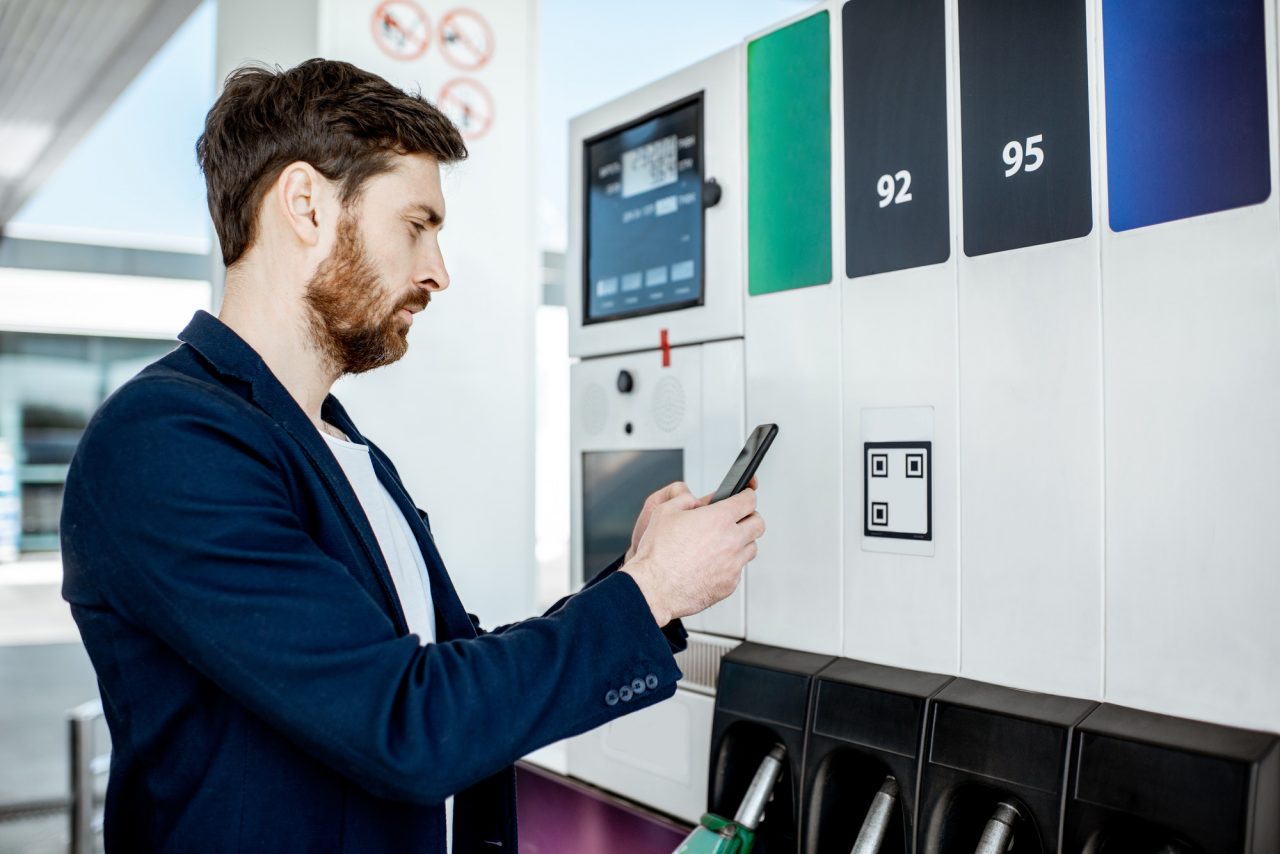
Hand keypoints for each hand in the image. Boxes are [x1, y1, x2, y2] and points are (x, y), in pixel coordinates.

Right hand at [622, 486, 764, 626]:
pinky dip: (731, 565)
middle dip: (751, 518)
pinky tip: (714, 564)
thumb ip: (684, 499)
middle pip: (758, 524)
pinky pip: (739, 570)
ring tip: (725, 543)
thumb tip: (694, 501)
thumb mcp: (664, 511)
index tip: (744, 497)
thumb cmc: (657, 553)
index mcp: (719, 519)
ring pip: (752, 548)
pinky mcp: (730, 584)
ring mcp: (733, 565)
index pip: (749, 501)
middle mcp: (731, 541)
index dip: (747, 495)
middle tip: (740, 519)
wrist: (654, 588)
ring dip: (743, 542)